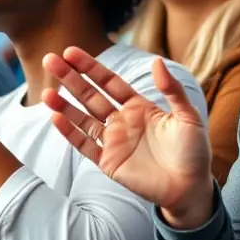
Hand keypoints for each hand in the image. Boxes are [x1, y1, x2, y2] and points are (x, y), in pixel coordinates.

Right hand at [42, 49, 213, 227]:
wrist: (191, 187)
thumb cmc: (193, 150)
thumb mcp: (188, 115)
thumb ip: (172, 89)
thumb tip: (156, 61)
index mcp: (139, 106)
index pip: (109, 81)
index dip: (91, 67)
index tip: (72, 52)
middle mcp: (122, 121)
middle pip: (90, 95)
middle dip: (71, 79)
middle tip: (50, 60)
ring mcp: (114, 142)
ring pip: (83, 119)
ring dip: (64, 105)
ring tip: (46, 91)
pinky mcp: (109, 163)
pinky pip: (86, 145)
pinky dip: (70, 133)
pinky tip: (56, 118)